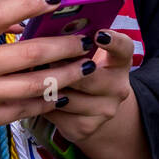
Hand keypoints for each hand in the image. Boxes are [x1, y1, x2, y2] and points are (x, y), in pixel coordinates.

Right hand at [0, 0, 100, 151]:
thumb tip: (21, 14)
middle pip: (29, 54)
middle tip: (86, 40)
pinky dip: (48, 100)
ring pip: (35, 85)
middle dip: (65, 46)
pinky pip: (25, 108)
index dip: (30, 4)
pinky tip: (65, 92)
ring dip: (67, 75)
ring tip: (86, 67)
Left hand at [36, 29, 134, 143]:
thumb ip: (74, 42)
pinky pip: (55, 114)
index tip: (98, 34)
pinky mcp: (86, 128)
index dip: (113, 41)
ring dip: (47, 87)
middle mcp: (118, 87)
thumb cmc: (81, 71)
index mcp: (119, 62)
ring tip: (34, 77)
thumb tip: (46, 30)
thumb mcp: (84, 54)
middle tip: (43, 59)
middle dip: (62, 69)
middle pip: (88, 78)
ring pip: (67, 98)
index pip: (124, 48)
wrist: (92, 107)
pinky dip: (41, 104)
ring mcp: (104, 110)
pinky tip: (37, 96)